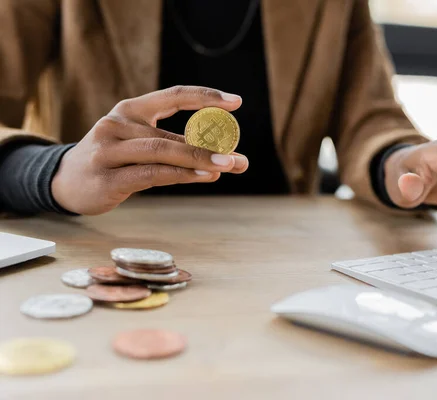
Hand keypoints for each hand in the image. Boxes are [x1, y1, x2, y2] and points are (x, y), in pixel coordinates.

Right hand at [51, 86, 248, 214]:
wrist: (64, 181)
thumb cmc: (113, 160)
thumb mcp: (140, 143)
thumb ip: (175, 146)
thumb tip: (224, 158)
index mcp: (130, 109)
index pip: (173, 95)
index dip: (205, 97)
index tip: (236, 102)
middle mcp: (117, 124)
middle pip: (171, 134)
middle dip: (210, 146)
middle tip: (239, 159)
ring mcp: (108, 151)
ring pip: (162, 152)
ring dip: (198, 160)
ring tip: (228, 166)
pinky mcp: (106, 178)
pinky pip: (151, 174)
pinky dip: (180, 175)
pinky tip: (203, 176)